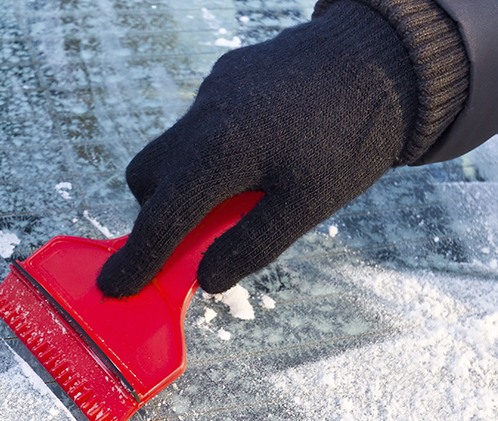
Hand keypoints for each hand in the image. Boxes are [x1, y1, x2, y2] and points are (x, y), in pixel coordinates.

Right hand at [97, 1, 419, 296]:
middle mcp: (203, 116)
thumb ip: (251, 245)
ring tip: (243, 192)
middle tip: (197, 236)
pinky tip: (262, 151)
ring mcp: (212, 91)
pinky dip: (212, 150)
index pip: (161, 219)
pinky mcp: (227, 75)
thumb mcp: (308, 205)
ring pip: (173, 147)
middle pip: (148, 177)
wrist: (382, 57)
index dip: (137, 260)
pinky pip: (200, 122)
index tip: (114, 287)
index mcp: (219, 152)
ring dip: (188, 181)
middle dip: (158, 213)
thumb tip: (206, 280)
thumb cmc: (351, 137)